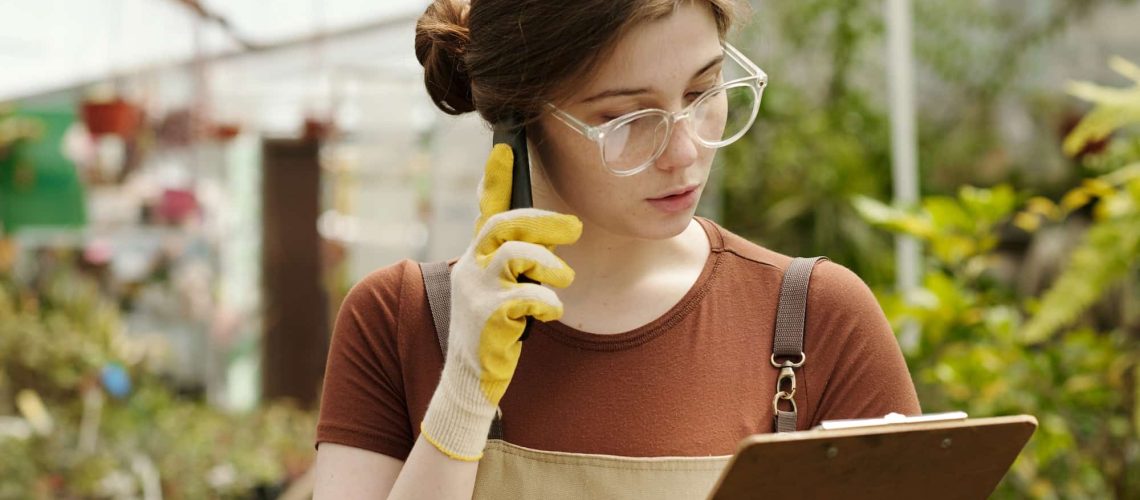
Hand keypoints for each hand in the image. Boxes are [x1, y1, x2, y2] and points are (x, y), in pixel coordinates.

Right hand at [420, 144, 581, 460]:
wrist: (470, 380)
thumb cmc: (495, 332)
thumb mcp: (504, 290)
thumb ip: (519, 263)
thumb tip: (554, 236)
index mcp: (477, 257)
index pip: (487, 209)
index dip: (495, 178)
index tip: (504, 145)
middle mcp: (471, 267)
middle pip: (505, 223)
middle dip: (544, 221)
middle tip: (575, 228)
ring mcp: (476, 291)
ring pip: (515, 253)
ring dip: (548, 264)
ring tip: (564, 279)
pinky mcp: (486, 316)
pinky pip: (526, 296)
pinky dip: (547, 302)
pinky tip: (550, 313)